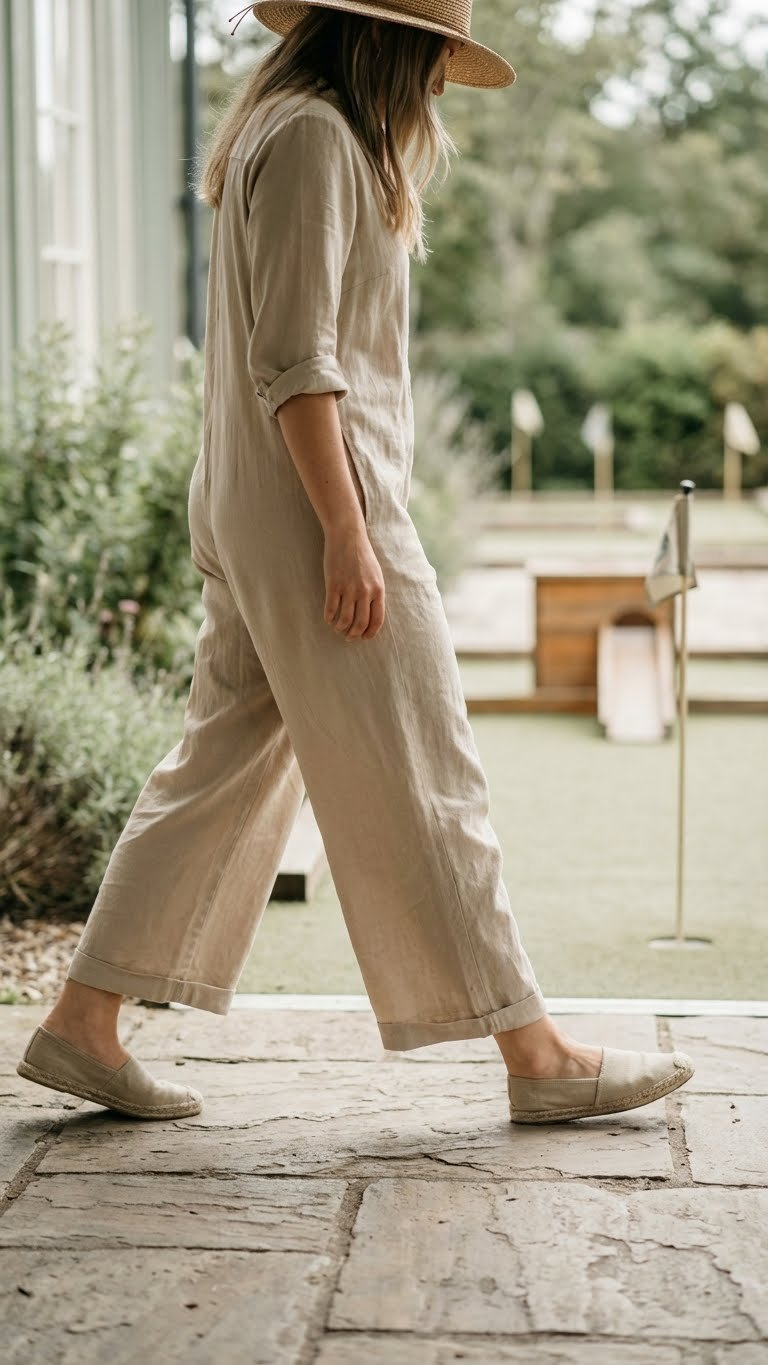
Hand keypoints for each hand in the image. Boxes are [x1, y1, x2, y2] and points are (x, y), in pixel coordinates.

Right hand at [323, 523, 385, 639]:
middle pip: (360, 624)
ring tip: (338, 628)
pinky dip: (329, 618)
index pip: (377, 620)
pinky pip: (331, 609)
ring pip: (345, 620)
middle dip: (354, 635)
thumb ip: (375, 593)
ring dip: (340, 628)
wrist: (347, 536)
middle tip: (348, 636)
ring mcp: (349, 589)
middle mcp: (365, 592)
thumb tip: (370, 614)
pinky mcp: (333, 585)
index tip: (364, 638)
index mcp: (378, 590)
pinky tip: (328, 618)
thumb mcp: (376, 574)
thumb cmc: (362, 555)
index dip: (370, 633)